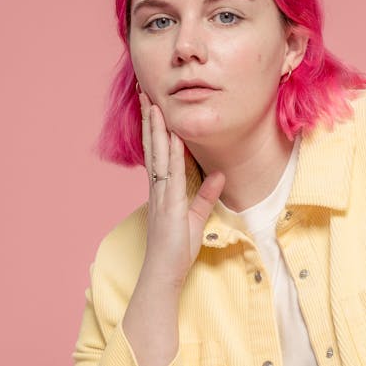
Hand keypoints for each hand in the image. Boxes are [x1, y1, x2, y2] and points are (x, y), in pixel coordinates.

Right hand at [139, 91, 224, 289]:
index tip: (153, 107)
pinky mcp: (169, 206)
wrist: (164, 272)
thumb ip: (206, 196)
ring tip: (153, 105)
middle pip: (153, 147)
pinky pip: (171, 176)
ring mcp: (161, 196)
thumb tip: (220, 175)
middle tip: (145, 93)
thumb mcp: (197, 218)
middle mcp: (158, 189)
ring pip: (158, 156)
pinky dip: (172, 156)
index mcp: (162, 190)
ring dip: (156, 130)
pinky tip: (173, 138)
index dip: (156, 130)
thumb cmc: (177, 249)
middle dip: (150, 120)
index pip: (158, 153)